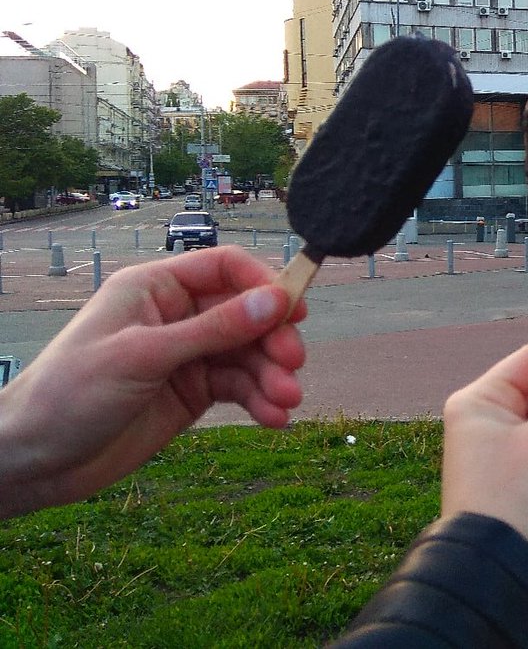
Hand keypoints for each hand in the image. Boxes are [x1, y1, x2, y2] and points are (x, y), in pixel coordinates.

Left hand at [0, 246, 305, 518]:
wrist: (33, 461)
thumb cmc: (71, 394)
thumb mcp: (145, 356)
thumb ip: (213, 330)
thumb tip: (274, 302)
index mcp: (155, 289)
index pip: (224, 268)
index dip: (263, 284)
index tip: (293, 311)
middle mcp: (175, 316)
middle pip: (245, 314)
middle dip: (272, 338)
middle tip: (292, 364)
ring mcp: (186, 355)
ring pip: (247, 355)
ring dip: (271, 376)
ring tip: (286, 402)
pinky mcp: (191, 393)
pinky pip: (238, 388)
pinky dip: (259, 401)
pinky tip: (273, 418)